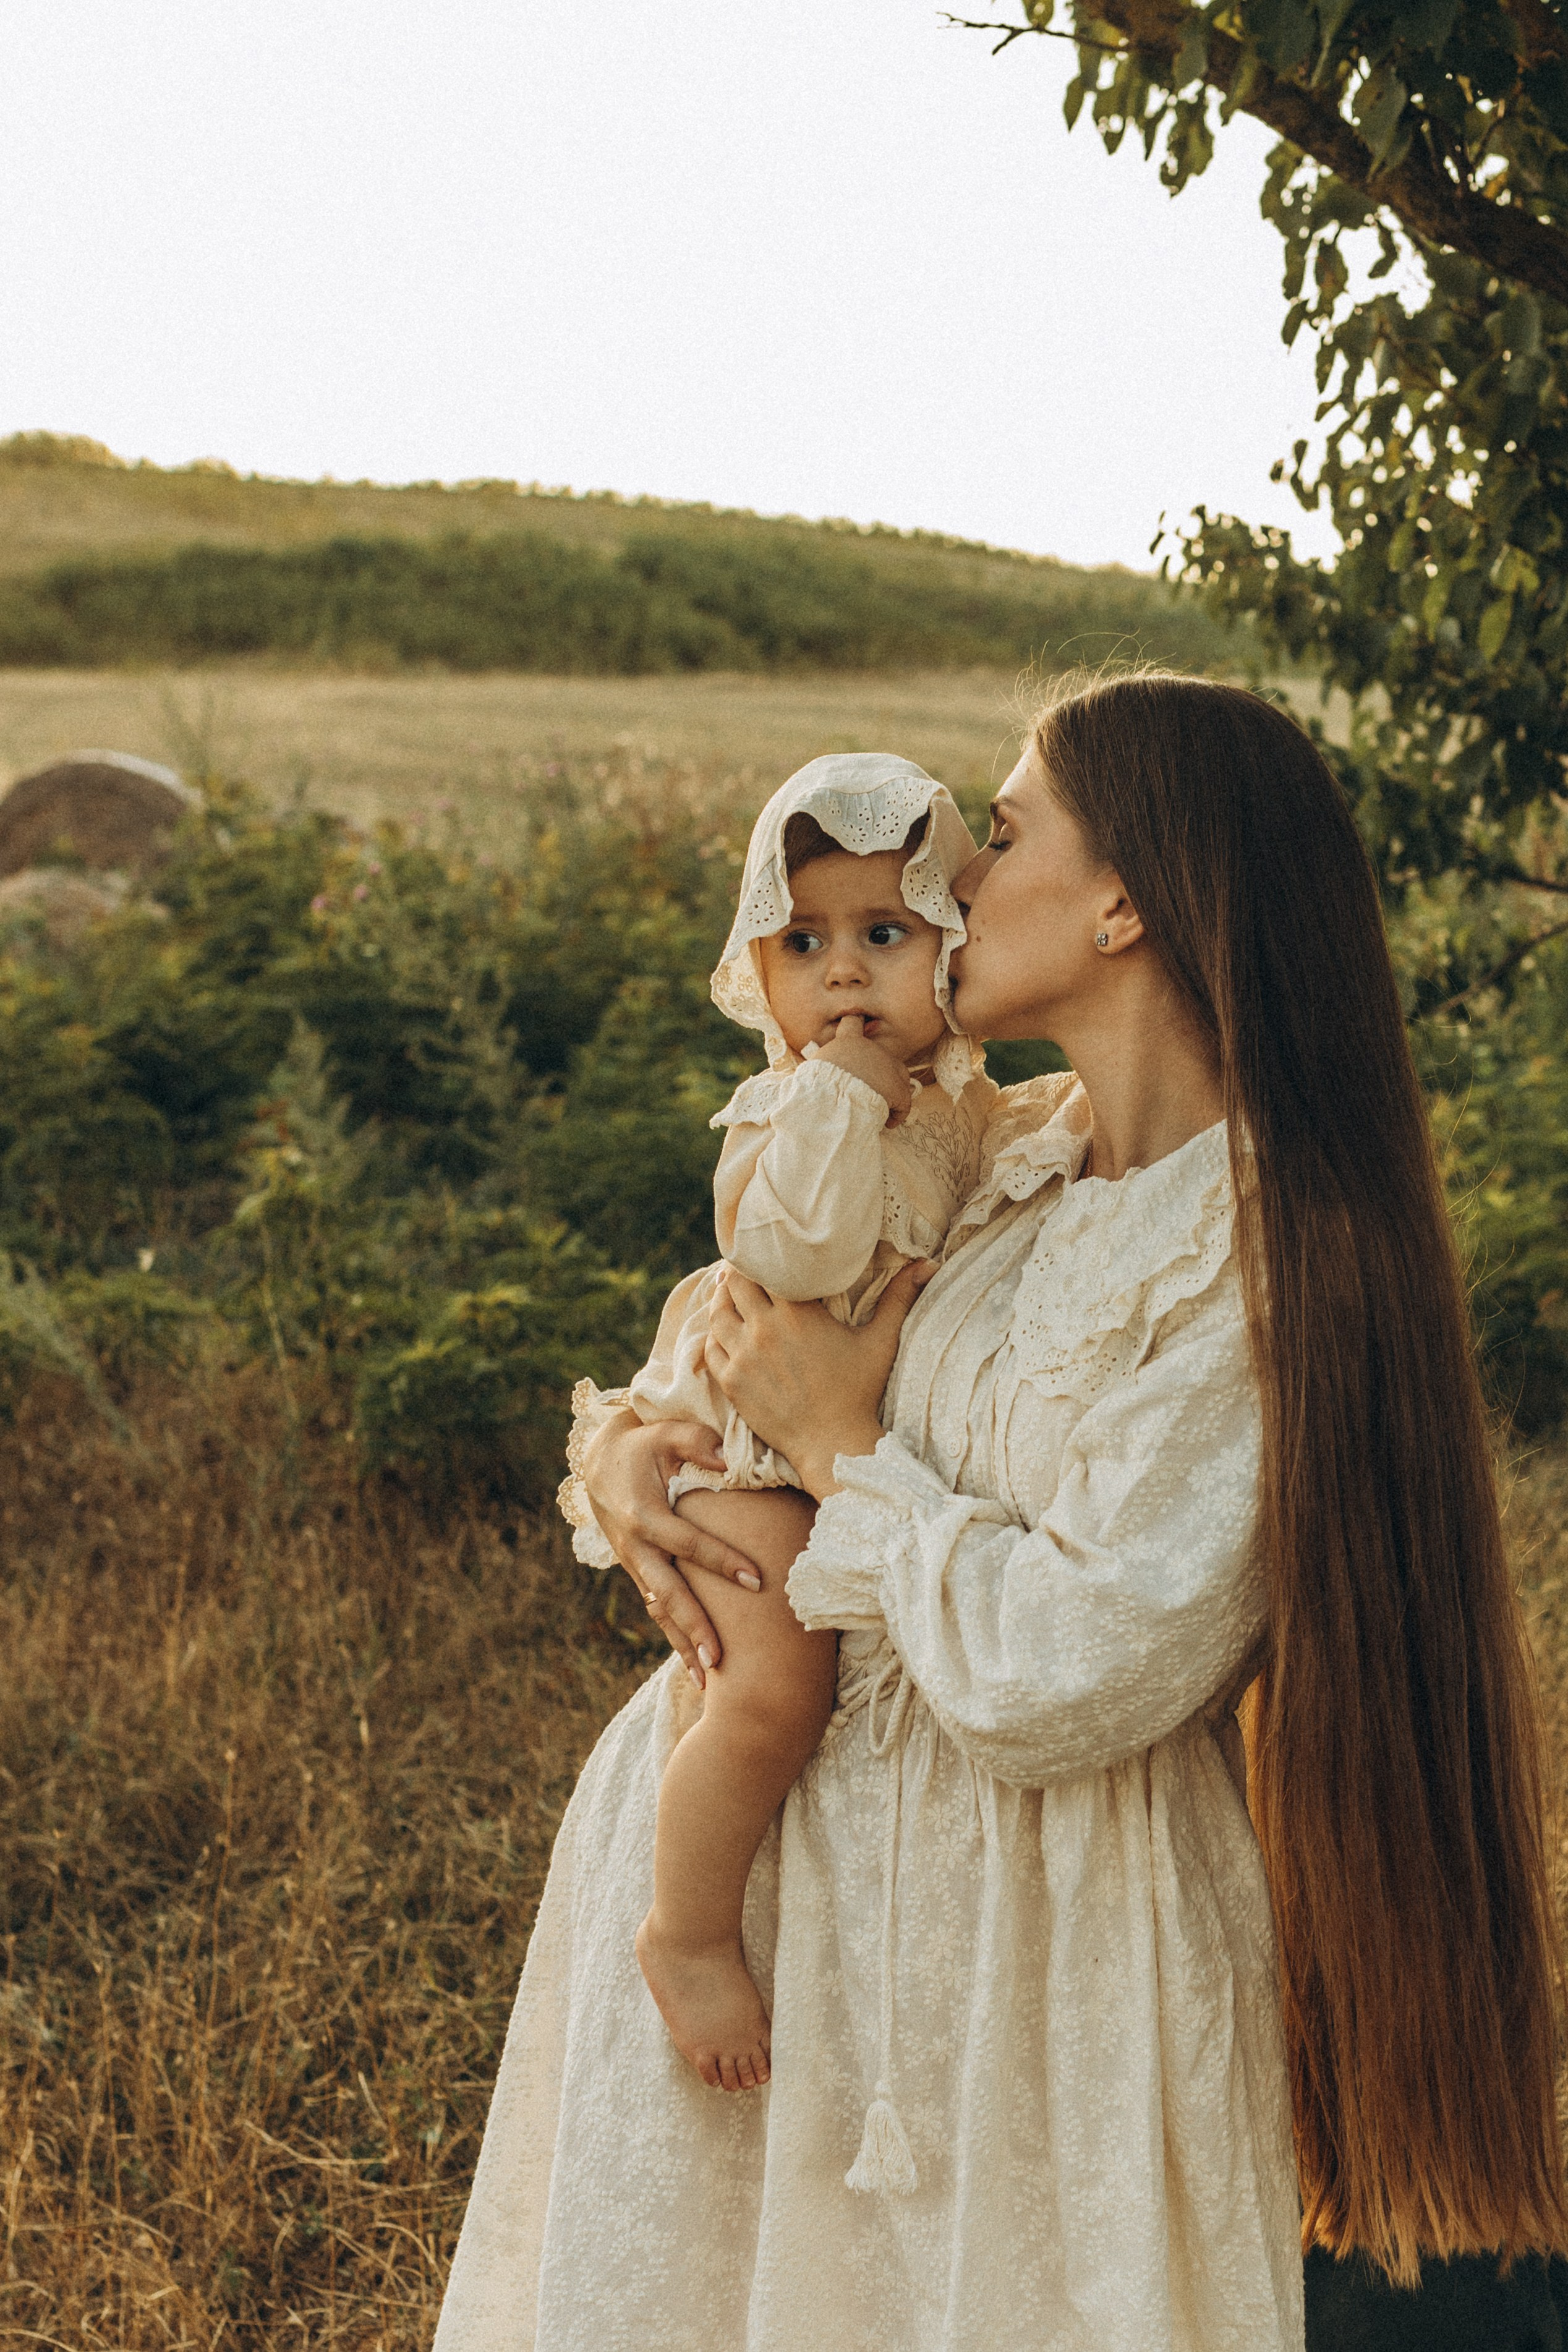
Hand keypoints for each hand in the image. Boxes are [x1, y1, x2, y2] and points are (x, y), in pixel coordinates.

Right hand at [580, 1413, 761, 1685]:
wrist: (598, 1461)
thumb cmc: (641, 1444)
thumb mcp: (664, 1432)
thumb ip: (695, 1441)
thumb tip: (727, 1459)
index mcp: (645, 1515)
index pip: (689, 1543)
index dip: (722, 1560)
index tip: (756, 1580)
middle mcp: (636, 1547)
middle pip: (668, 1594)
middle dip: (693, 1628)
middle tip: (719, 1660)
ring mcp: (634, 1564)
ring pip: (659, 1611)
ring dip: (681, 1645)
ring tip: (706, 1682)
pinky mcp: (638, 1571)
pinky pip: (657, 1607)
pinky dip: (673, 1635)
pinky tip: (694, 1665)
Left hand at [704, 1261, 933, 1498]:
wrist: (834, 1444)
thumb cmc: (860, 1392)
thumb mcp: (881, 1342)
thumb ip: (900, 1297)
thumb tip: (928, 1264)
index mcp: (798, 1313)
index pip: (764, 1268)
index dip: (759, 1258)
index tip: (762, 1254)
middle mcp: (765, 1330)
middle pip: (735, 1285)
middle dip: (737, 1275)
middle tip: (742, 1271)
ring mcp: (744, 1357)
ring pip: (717, 1314)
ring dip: (722, 1301)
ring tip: (729, 1295)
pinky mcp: (732, 1383)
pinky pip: (710, 1348)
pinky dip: (714, 1336)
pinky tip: (724, 1332)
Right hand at [815, 1015, 913, 1127]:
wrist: (833, 1102)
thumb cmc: (816, 1089)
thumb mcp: (812, 1071)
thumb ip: (820, 1068)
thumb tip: (811, 1078)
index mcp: (847, 1042)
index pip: (852, 1023)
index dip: (857, 1023)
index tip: (861, 1023)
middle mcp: (870, 1049)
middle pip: (883, 1056)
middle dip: (881, 1074)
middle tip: (870, 1092)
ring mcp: (888, 1067)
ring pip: (899, 1078)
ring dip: (891, 1093)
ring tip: (880, 1111)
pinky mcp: (898, 1089)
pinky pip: (903, 1103)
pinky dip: (897, 1114)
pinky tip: (887, 1124)